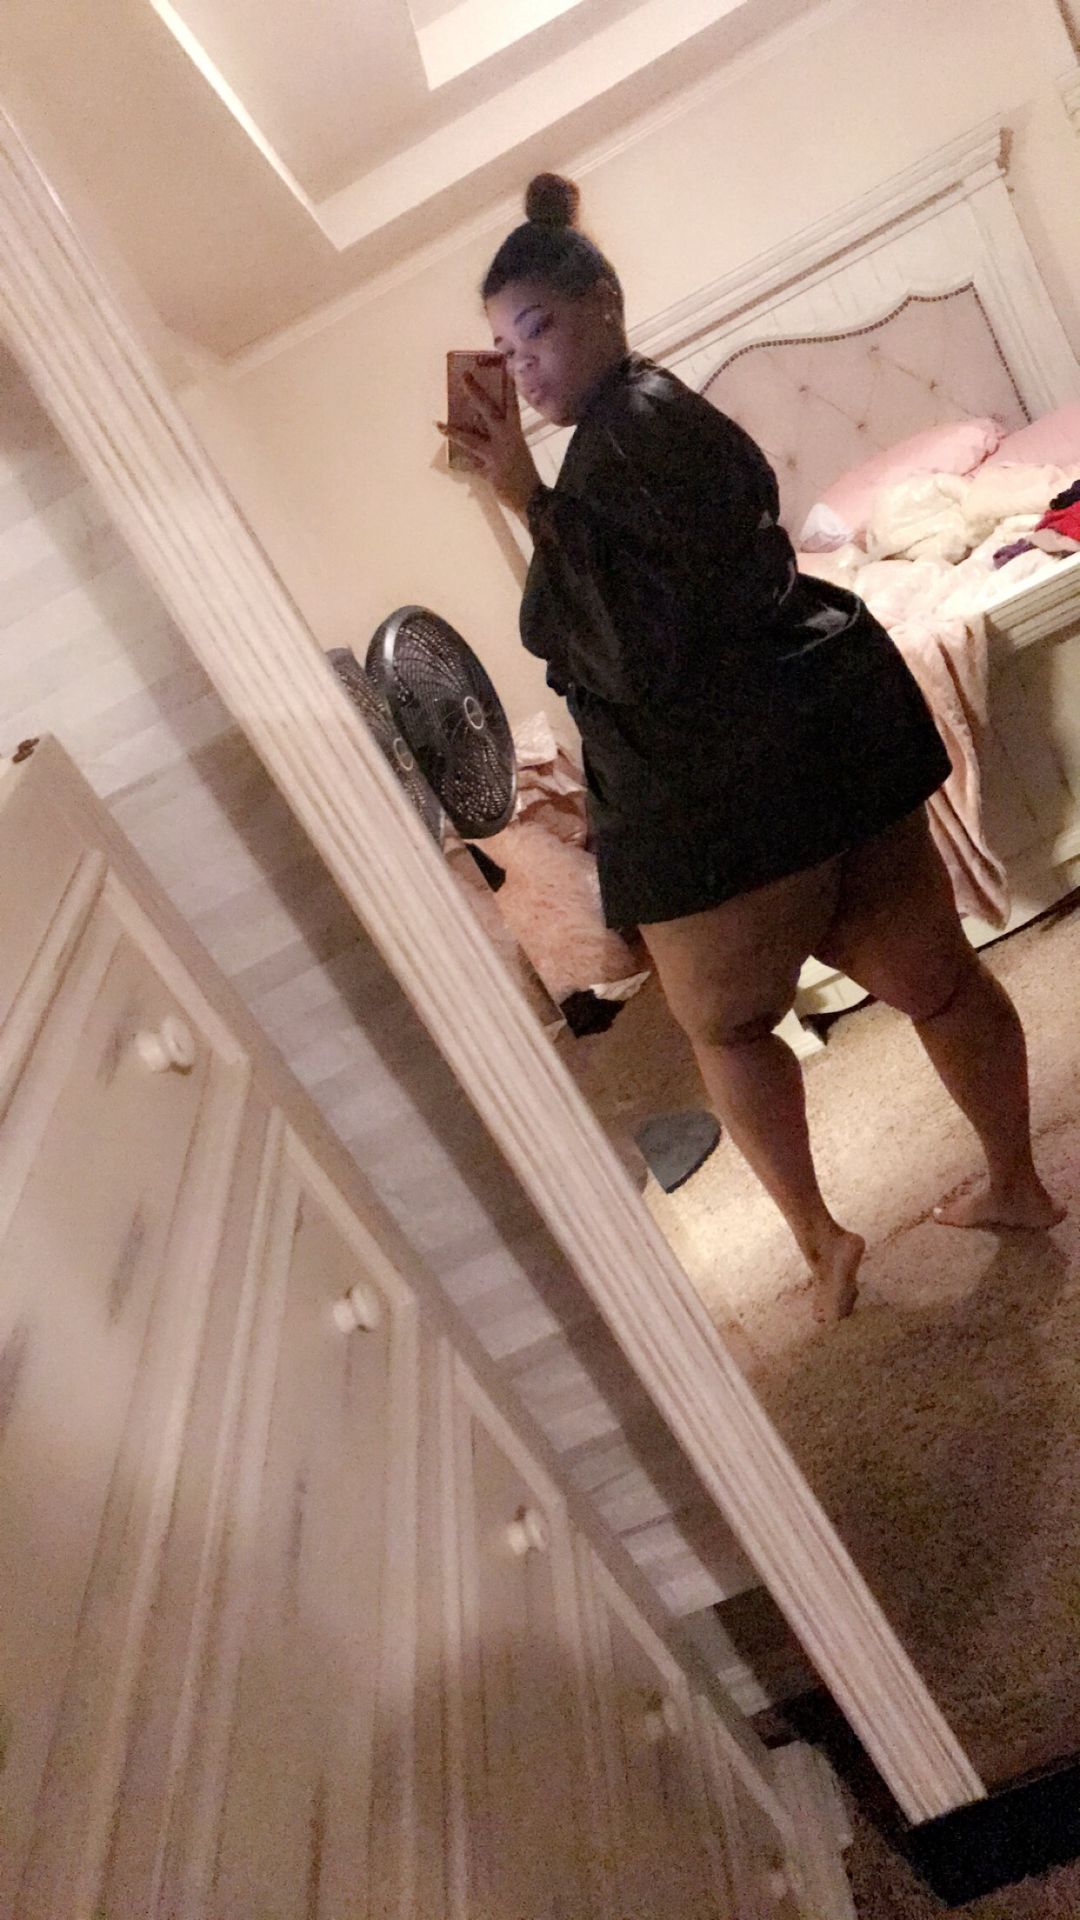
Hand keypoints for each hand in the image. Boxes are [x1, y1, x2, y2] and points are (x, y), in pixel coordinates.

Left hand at [437, 374, 540, 515]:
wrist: (533, 499)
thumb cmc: (527, 475)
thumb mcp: (519, 452)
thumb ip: (505, 440)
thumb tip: (492, 433)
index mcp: (515, 432)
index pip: (512, 404)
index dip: (508, 386)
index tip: (504, 366)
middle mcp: (505, 439)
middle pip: (487, 411)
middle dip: (476, 393)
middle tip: (464, 377)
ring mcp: (495, 455)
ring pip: (471, 439)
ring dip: (454, 432)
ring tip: (439, 425)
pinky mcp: (488, 471)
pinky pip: (472, 466)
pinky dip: (464, 464)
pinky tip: (454, 460)